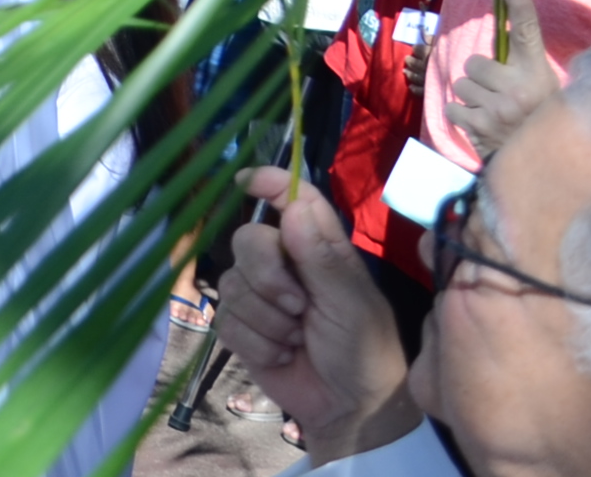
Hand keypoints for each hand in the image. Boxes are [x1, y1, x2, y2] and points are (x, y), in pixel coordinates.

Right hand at [214, 167, 418, 459]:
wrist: (349, 409)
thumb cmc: (365, 351)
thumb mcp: (353, 305)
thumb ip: (323, 258)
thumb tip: (293, 206)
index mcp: (318, 248)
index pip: (292, 200)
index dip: (270, 183)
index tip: (247, 182)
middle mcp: (285, 263)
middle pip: (247, 240)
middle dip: (267, 276)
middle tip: (298, 306)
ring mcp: (260, 295)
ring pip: (232, 284)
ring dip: (267, 320)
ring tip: (297, 340)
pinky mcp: (241, 327)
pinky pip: (226, 320)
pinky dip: (256, 343)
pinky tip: (281, 355)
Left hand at [449, 0, 560, 154]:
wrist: (541, 169)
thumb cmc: (537, 123)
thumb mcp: (542, 92)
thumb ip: (522, 69)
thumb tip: (504, 37)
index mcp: (538, 75)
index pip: (528, 33)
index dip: (520, 5)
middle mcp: (520, 89)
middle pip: (474, 62)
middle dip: (480, 77)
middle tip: (498, 96)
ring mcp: (499, 108)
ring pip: (461, 84)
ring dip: (470, 98)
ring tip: (492, 113)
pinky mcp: (479, 125)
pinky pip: (453, 106)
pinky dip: (461, 115)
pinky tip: (481, 125)